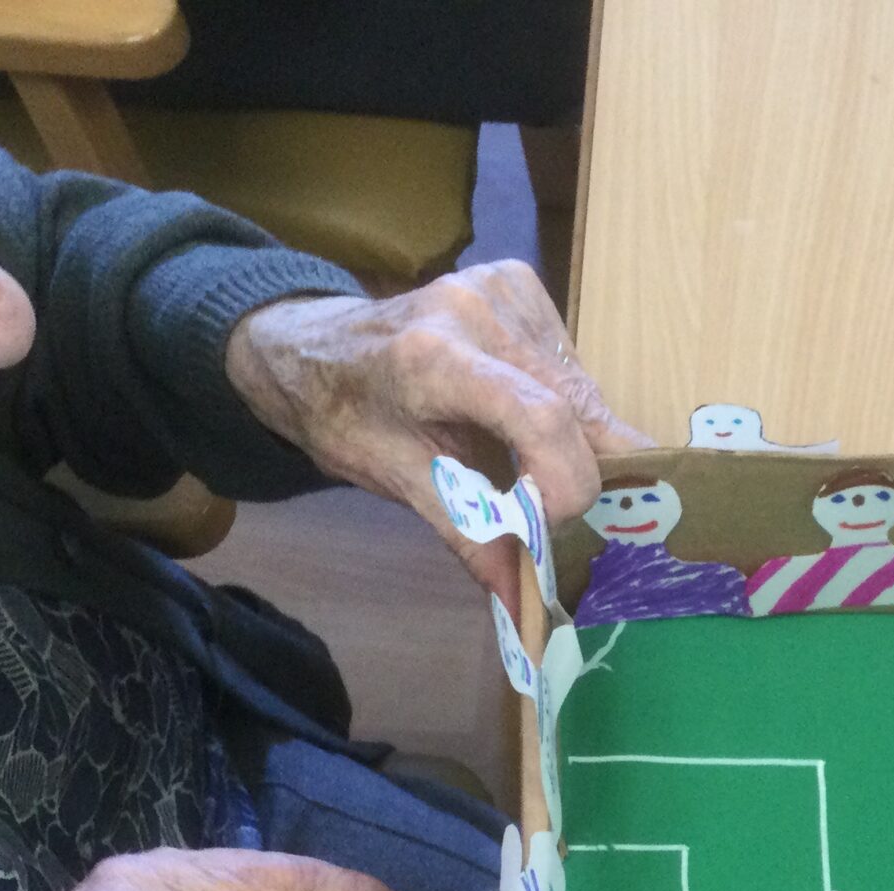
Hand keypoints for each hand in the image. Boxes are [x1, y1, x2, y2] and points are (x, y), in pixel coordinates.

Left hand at [224, 263, 652, 604]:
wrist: (309, 347)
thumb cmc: (344, 417)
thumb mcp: (400, 481)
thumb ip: (471, 534)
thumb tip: (524, 606)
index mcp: (435, 359)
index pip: (543, 420)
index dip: (569, 481)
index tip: (557, 525)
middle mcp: (478, 309)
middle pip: (577, 405)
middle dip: (581, 469)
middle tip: (562, 511)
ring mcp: (502, 288)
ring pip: (584, 386)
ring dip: (577, 438)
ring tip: (530, 459)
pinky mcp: (518, 281)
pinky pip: (570, 360)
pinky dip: (564, 403)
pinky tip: (521, 411)